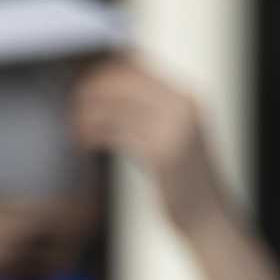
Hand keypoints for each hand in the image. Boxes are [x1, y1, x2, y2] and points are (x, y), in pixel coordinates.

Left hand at [71, 57, 228, 233]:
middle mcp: (183, 106)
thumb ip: (147, 113)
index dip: (104, 71)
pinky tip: (84, 143)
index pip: (138, 65)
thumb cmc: (181, 178)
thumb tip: (105, 94)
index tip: (81, 85)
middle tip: (71, 106)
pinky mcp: (163, 153)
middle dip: (90, 90)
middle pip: (123, 80)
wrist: (207, 215)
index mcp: (185, 97)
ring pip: (117, 107)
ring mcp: (175, 128)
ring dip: (87, 116)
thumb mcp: (170, 135)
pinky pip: (118, 133)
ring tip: (75, 130)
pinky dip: (95, 135)